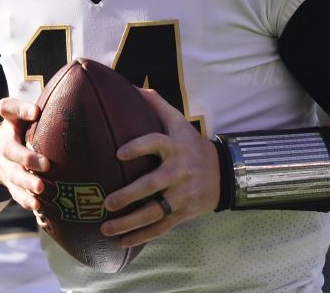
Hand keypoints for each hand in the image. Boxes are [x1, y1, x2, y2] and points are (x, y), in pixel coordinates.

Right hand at [0, 97, 50, 211]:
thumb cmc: (26, 129)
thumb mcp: (31, 115)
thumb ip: (51, 108)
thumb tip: (92, 98)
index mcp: (10, 120)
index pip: (9, 108)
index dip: (21, 109)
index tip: (36, 112)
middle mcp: (4, 141)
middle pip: (10, 149)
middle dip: (27, 158)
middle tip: (45, 164)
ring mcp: (4, 164)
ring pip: (13, 174)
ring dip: (27, 182)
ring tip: (40, 188)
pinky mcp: (8, 182)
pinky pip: (14, 192)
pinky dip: (25, 200)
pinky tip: (37, 206)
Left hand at [99, 88, 219, 246]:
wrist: (223, 172)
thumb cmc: (192, 145)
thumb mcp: (179, 123)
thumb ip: (157, 105)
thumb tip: (131, 86)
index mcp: (175, 147)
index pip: (156, 143)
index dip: (138, 147)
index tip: (118, 154)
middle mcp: (179, 171)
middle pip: (153, 185)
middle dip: (129, 195)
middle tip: (107, 202)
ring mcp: (182, 194)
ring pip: (155, 211)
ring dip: (129, 223)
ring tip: (106, 228)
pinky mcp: (184, 212)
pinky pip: (161, 227)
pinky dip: (142, 236)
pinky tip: (122, 243)